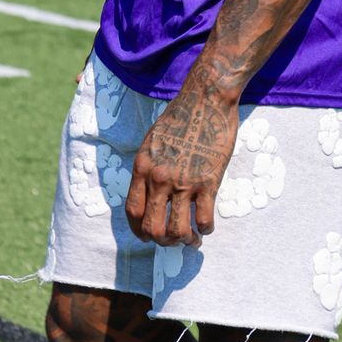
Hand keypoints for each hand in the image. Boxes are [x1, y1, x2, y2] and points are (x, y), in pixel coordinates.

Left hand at [124, 85, 238, 247]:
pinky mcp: (208, 182)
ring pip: (178, 231)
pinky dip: (205, 229)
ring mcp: (184, 182)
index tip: (148, 236)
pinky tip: (206, 225)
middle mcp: (159, 178)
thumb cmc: (179, 118)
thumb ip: (148, 168)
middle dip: (162, 241)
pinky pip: (204, 220)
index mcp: (143, 167)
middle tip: (173, 240)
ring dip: (185, 241)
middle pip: (153, 229)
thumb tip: (148, 193)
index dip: (139, 230)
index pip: (133, 212)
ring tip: (192, 239)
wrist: (205, 100)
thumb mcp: (152, 141)